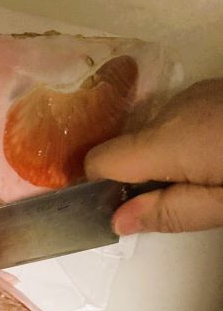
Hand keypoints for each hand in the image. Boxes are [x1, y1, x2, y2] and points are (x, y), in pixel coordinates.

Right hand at [84, 79, 222, 233]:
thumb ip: (170, 213)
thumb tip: (116, 220)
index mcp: (167, 141)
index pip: (99, 160)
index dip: (99, 187)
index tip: (116, 210)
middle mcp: (170, 110)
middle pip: (128, 149)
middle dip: (141, 177)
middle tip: (180, 201)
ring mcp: (192, 95)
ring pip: (154, 134)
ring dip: (167, 159)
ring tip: (206, 176)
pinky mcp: (209, 91)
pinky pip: (177, 120)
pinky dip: (184, 141)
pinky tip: (214, 152)